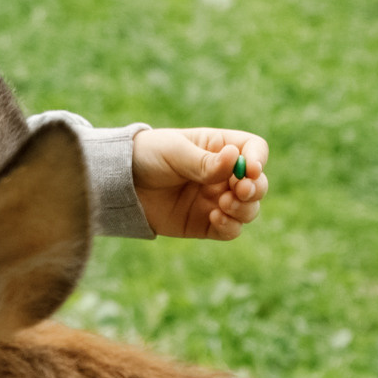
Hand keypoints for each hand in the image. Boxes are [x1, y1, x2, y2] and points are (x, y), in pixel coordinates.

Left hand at [132, 128, 268, 239]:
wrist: (119, 185)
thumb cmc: (147, 157)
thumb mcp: (174, 153)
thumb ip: (203, 162)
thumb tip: (235, 158)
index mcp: (219, 147)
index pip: (253, 149)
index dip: (257, 159)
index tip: (250, 169)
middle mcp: (224, 175)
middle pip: (258, 183)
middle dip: (256, 188)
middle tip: (241, 190)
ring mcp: (217, 200)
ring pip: (249, 209)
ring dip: (245, 208)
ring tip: (223, 204)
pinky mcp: (206, 224)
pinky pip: (231, 230)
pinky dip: (231, 226)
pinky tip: (215, 218)